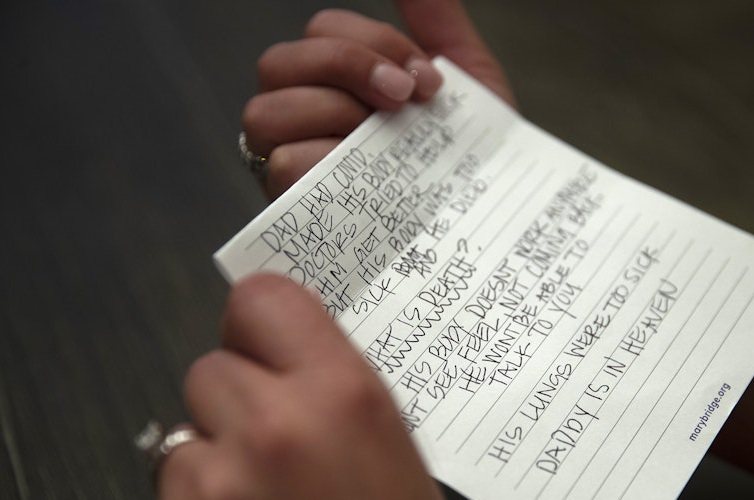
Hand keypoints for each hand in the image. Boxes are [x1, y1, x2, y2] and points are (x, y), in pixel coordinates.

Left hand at [131, 274, 477, 499]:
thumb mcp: (396, 459)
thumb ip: (335, 393)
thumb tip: (285, 355)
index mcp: (343, 399)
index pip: (262, 301)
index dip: (258, 326)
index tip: (259, 343)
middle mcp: (272, 431)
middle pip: (210, 371)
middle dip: (235, 408)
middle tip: (274, 460)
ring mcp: (210, 492)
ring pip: (178, 442)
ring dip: (210, 474)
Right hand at [242, 0, 514, 199]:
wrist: (489, 222)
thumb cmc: (471, 156)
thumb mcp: (466, 83)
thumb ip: (437, 23)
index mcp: (337, 81)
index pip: (322, 30)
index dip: (373, 43)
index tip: (429, 80)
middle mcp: (304, 117)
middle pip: (278, 62)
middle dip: (346, 67)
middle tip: (404, 98)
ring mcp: (292, 162)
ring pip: (265, 113)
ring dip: (330, 113)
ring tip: (384, 137)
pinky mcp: (294, 209)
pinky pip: (279, 167)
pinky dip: (324, 163)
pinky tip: (371, 176)